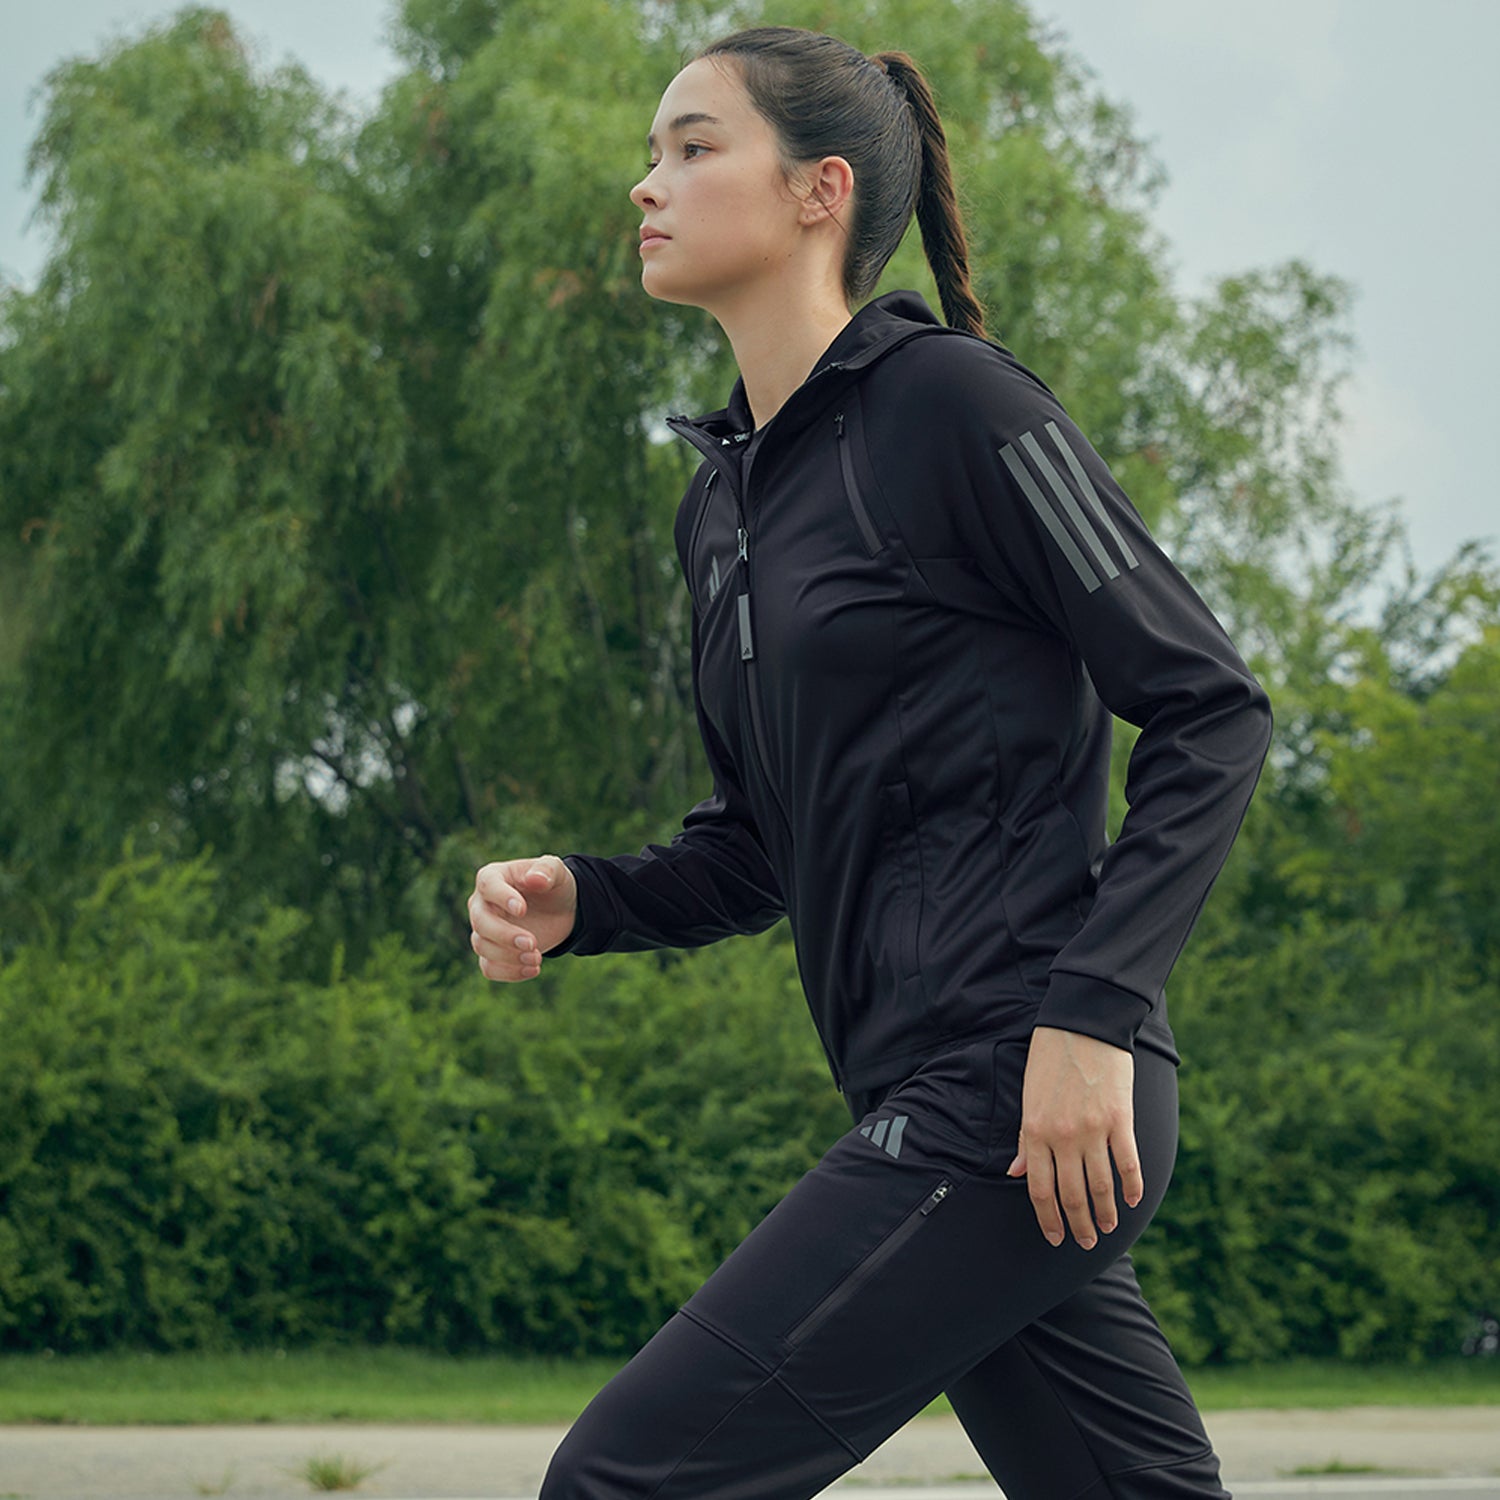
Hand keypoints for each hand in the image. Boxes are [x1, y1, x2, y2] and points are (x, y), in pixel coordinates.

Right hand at [467, 856, 577, 980]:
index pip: (488, 885)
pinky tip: (533, 969)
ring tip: (537, 958)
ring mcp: (484, 930)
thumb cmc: (552, 885)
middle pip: (480, 922)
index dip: (502, 897)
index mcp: (493, 877)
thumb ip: (548, 870)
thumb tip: (534, 879)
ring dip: (509, 957)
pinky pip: (489, 967)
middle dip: (505, 935)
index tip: (522, 910)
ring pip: (482, 946)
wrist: (558, 910)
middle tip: (532, 943)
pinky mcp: (492, 952)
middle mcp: (481, 904)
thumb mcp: (557, 872)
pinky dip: (509, 973)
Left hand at [1006, 1025, 1142, 1248]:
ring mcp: (1093, 1129)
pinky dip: (1132, 1186)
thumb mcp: (1029, 1097)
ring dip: (1105, 1213)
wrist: (1083, 1024)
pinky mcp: (1120, 1119)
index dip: (1048, 1219)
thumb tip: (1017, 1173)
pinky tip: (1132, 1201)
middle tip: (1085, 1243)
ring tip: (1108, 1228)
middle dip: (1078, 1224)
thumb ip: (1027, 1139)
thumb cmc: (1050, 1059)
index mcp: (1036, 1131)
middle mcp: (1063, 1136)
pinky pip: (1128, 1163)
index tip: (1055, 1237)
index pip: (1040, 1189)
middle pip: (1072, 1194)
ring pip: (1101, 1186)